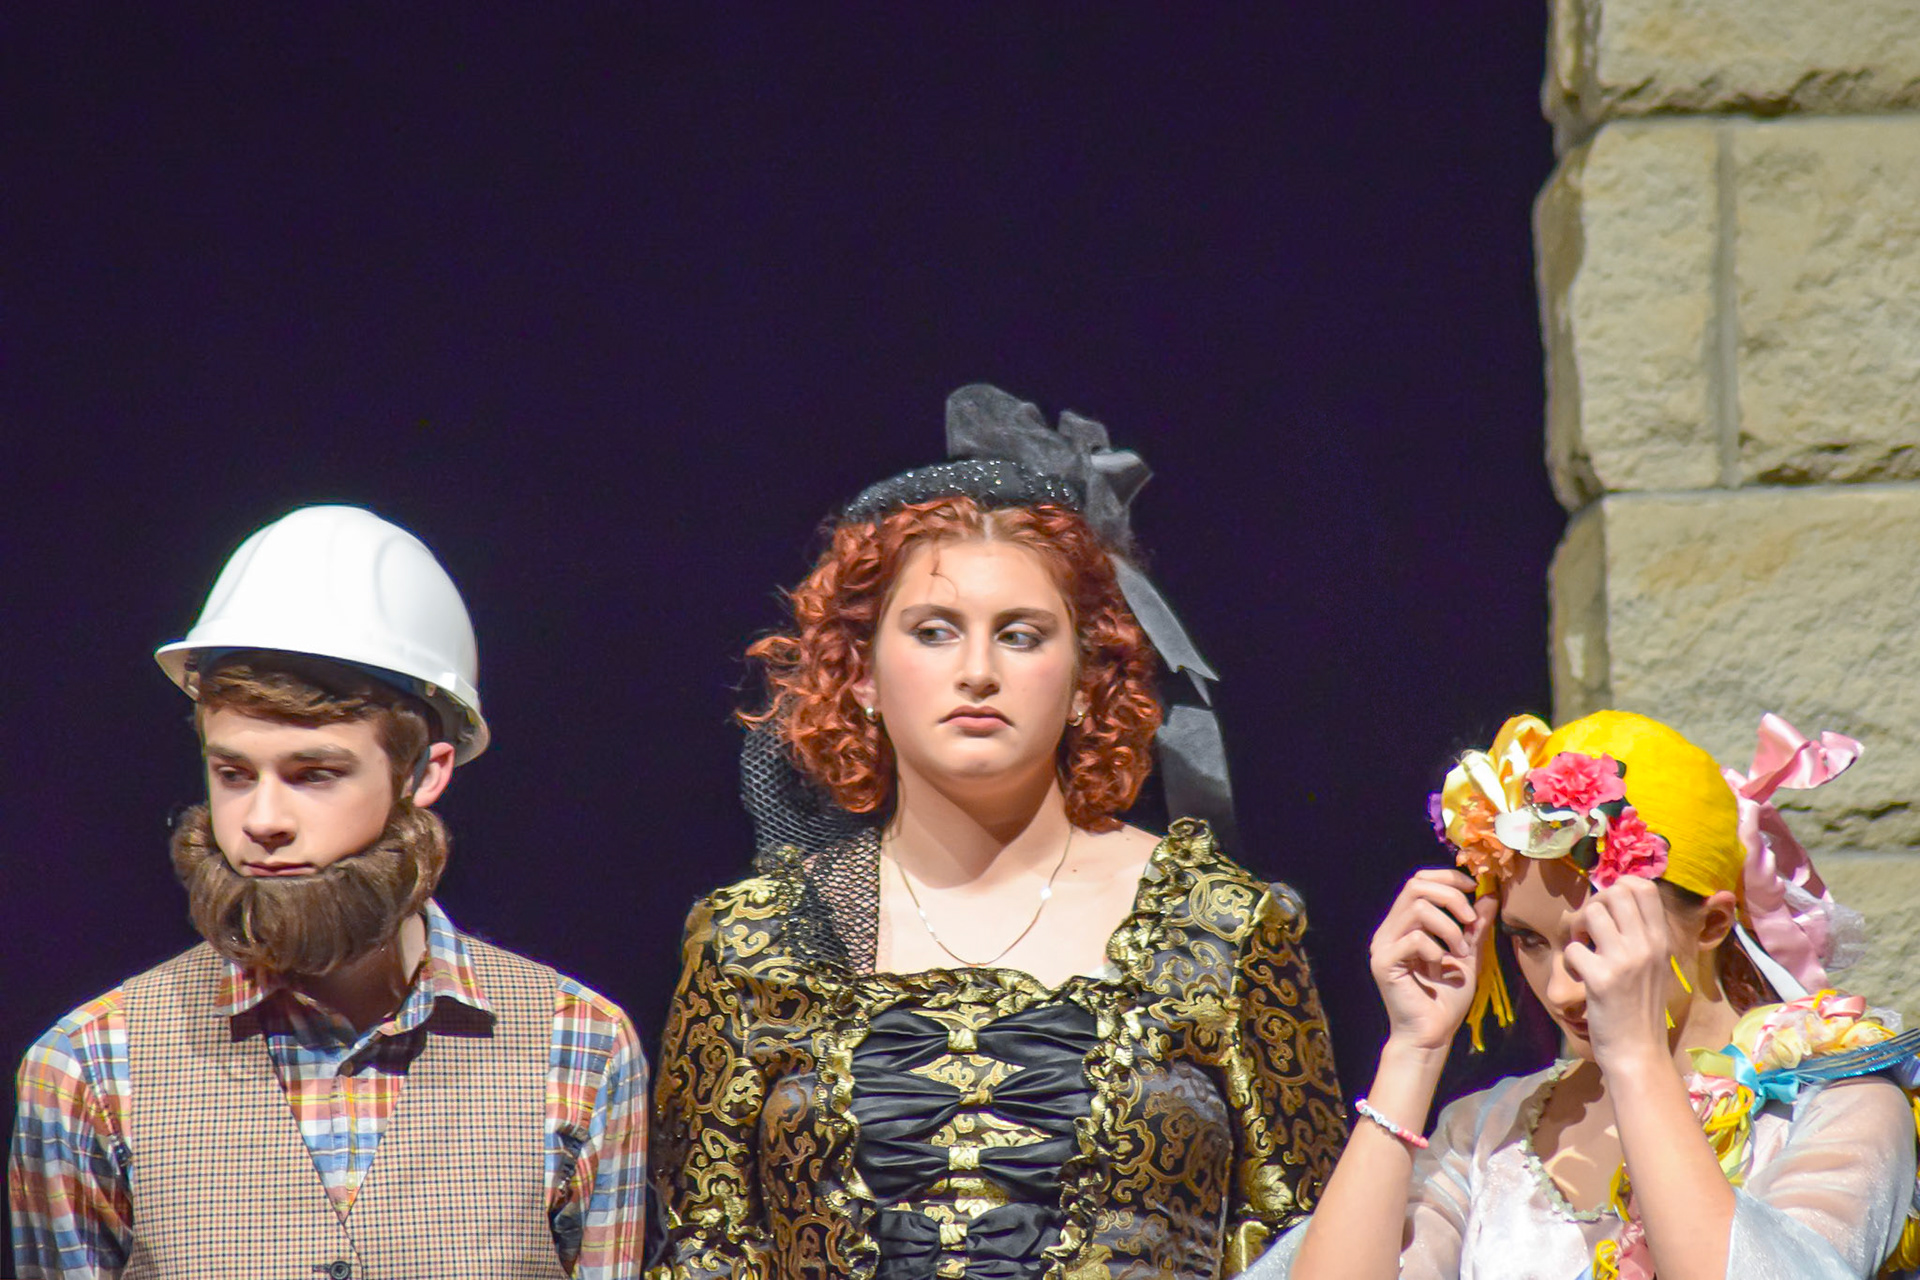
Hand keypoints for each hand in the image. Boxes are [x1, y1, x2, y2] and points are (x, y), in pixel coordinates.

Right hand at [1370, 869, 1494, 1052]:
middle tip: (1470, 921)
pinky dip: (1436, 949)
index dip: (1447, 878)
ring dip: (1448, 927)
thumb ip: (1475, 926)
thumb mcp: (1468, 954)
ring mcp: (1383, 945)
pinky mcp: (1383, 963)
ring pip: (1417, 908)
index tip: (1474, 889)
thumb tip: (1490, 895)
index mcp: (1404, 924)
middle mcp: (1389, 930)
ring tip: (1461, 951)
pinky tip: (1442, 967)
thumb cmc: (1446, 998)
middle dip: (1451, 897)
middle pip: (1416, 885)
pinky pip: (1414, 938)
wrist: (1432, 1035)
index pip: (1419, 881)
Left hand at [1565, 877, 1673, 1069]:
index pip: (1644, 887)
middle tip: (1591, 931)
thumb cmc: (1640, 1007)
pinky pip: (1573, 949)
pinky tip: (1581, 978)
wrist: (1639, 1052)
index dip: (1619, 888)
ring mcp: (1625, 961)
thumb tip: (1614, 897)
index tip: (1609, 912)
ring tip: (1584, 951)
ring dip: (1577, 929)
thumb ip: (1639, 934)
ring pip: (1590, 913)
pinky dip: (1569, 962)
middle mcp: (1647, 946)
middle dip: (1595, 904)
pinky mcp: (1601, 980)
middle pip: (1615, 891)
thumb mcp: (1653, 965)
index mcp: (1661, 940)